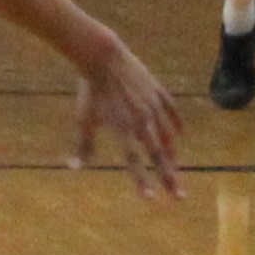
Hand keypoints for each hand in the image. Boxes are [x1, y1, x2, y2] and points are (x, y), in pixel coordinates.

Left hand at [70, 38, 185, 196]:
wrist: (102, 57)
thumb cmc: (91, 91)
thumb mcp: (84, 119)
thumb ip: (84, 146)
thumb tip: (74, 168)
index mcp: (123, 129)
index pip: (134, 161)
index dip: (141, 181)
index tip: (149, 198)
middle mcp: (141, 120)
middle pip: (159, 155)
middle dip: (169, 177)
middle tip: (179, 195)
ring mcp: (152, 105)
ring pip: (168, 136)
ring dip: (173, 155)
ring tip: (176, 168)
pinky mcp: (157, 91)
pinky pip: (171, 110)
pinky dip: (176, 123)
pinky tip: (181, 133)